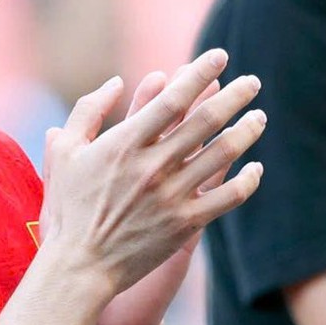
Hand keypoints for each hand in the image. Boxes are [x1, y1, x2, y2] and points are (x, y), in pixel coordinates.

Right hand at [39, 49, 265, 303]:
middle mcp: (152, 166)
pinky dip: (247, 180)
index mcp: (124, 144)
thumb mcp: (66, 152)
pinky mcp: (186, 225)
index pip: (172, 99)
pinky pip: (228, 197)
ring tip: (260, 116)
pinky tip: (256, 167)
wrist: (79, 268)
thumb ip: (88, 110)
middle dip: (234, 96)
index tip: (220, 56)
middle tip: (252, 82)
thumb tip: (116, 82)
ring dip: (246, 131)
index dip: (200, 74)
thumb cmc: (68, 208)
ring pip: (223, 155)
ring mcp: (172, 196)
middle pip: (205, 121)